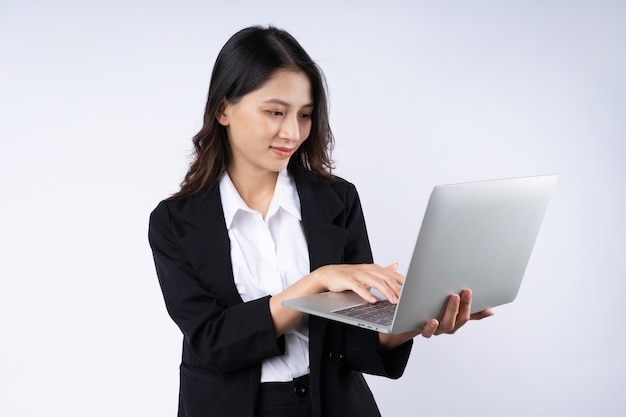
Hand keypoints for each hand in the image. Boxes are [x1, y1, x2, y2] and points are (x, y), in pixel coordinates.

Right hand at [313, 263, 403, 303]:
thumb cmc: (349, 276)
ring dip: (386, 292)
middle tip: (406, 300)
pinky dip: (366, 294)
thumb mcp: (368, 273)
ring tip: (393, 301)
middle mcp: (368, 269)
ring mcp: (358, 274)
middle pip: (386, 278)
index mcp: (374, 268)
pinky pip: (359, 287)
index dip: (403, 282)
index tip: (413, 291)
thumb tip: (397, 266)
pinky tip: (373, 301)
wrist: (328, 274)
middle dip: (397, 289)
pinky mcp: (348, 280)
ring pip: (375, 282)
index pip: (392, 274)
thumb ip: (382, 271)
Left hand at [378, 288, 493, 348]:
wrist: (401, 321)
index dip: (477, 310)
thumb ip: (465, 306)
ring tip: (452, 298)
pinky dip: (430, 327)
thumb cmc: (426, 309)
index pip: (468, 316)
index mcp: (452, 320)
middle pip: (459, 320)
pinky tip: (432, 319)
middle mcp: (444, 327)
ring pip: (445, 325)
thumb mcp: (446, 306)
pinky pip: (426, 332)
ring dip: (451, 311)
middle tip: (464, 291)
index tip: (481, 298)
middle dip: (464, 305)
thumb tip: (490, 310)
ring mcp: (433, 329)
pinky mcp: (419, 329)